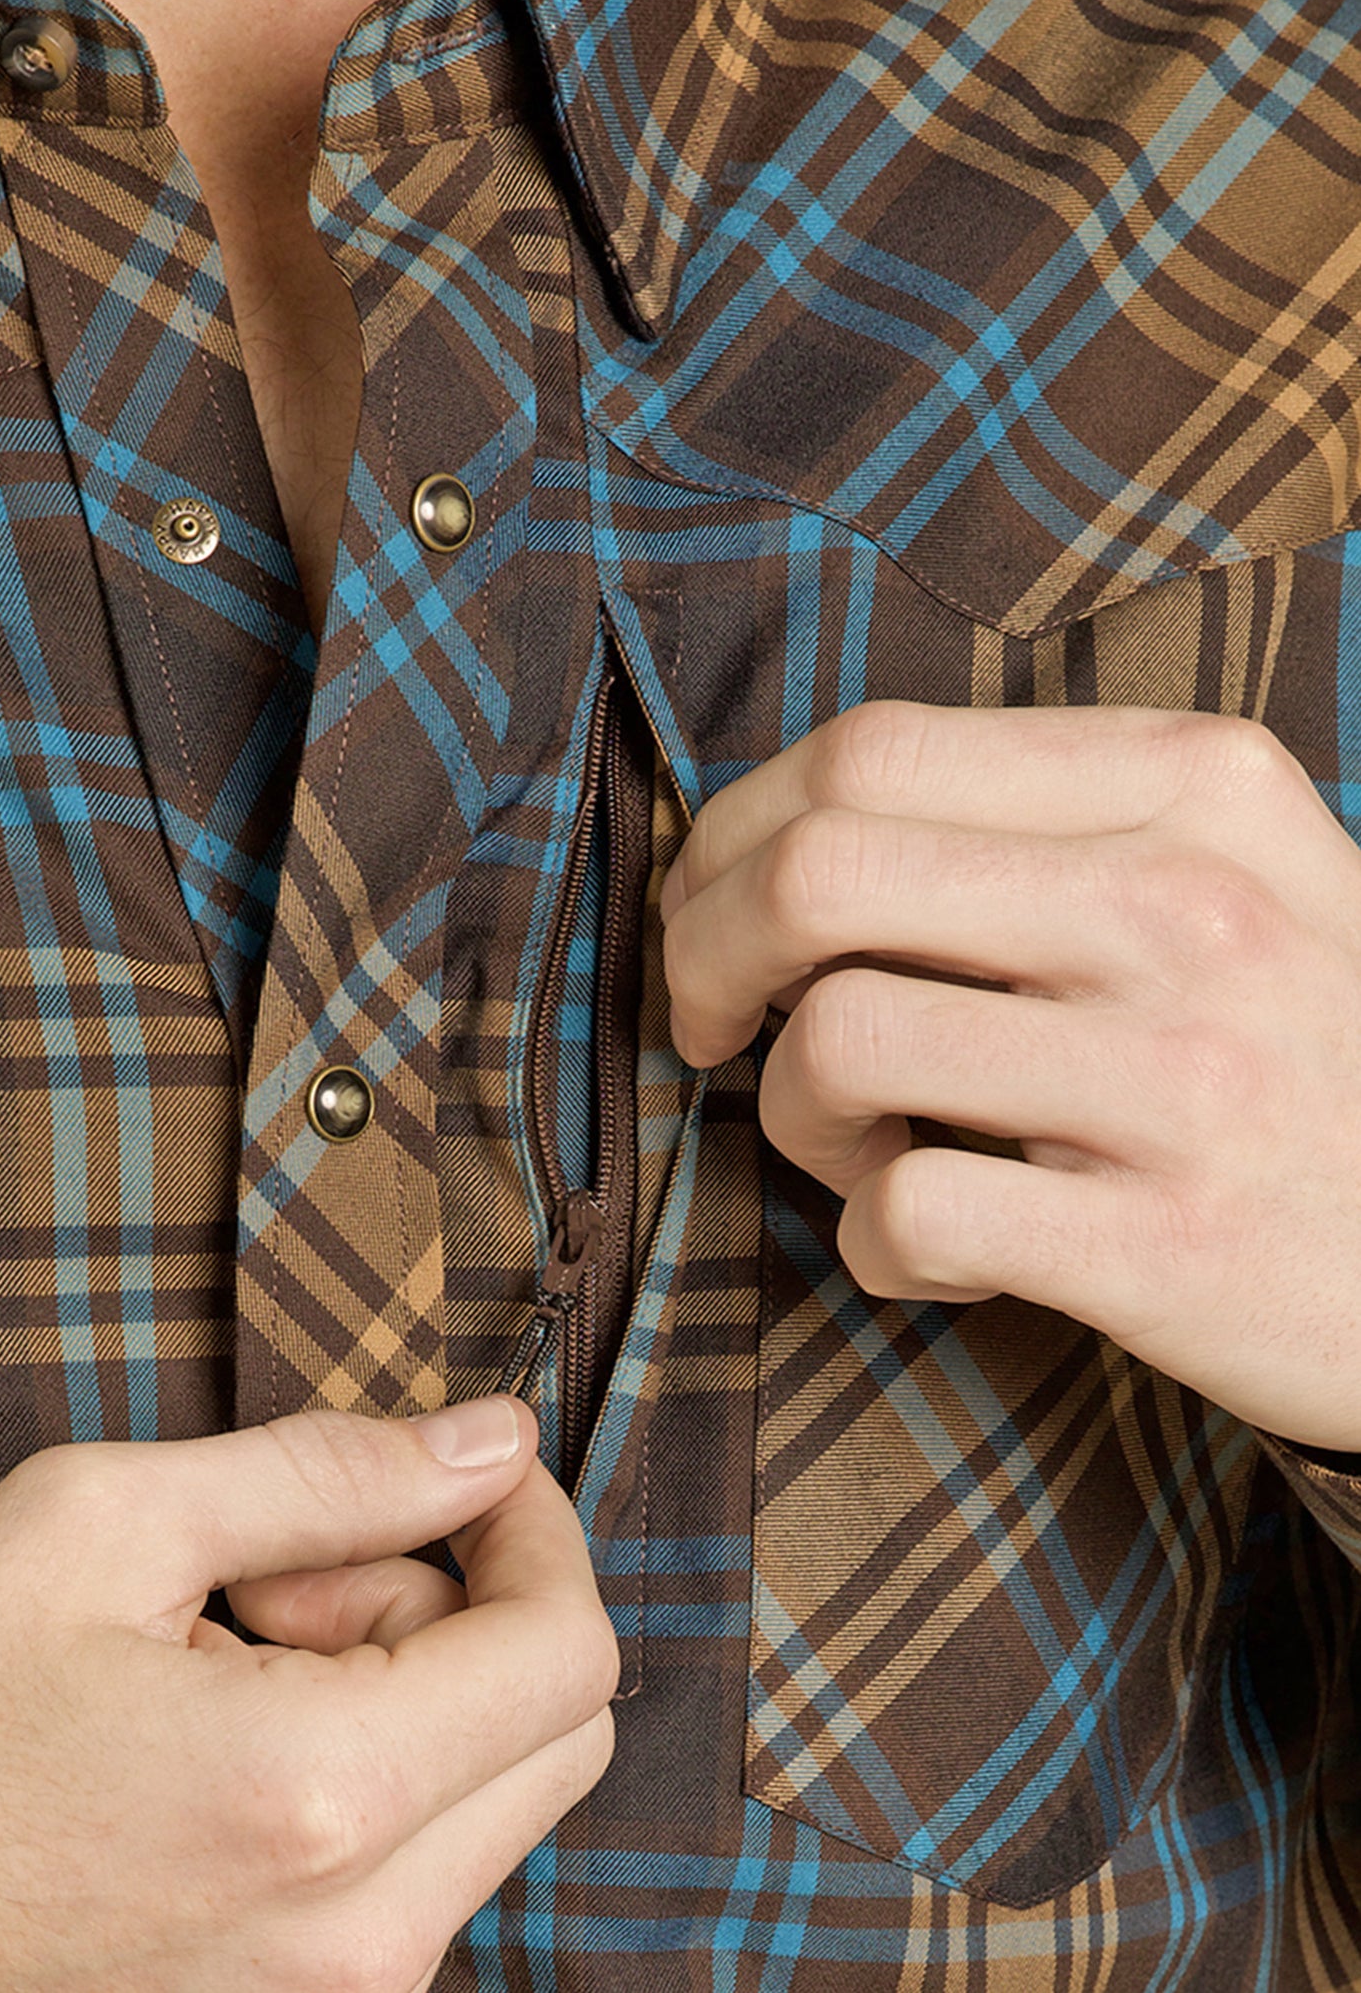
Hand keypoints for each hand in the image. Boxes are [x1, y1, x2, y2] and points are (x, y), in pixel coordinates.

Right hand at [0, 1400, 616, 1990]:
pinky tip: (237, 1751)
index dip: (537, 1532)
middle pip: (555, 1730)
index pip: (567, 1654)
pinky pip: (423, 1868)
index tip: (467, 1478)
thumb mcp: (106, 1527)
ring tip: (238, 1665)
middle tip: (294, 1582)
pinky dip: (374, 1780)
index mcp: (320, 1797)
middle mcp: (359, 1940)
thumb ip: (329, 1474)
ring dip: (410, 1698)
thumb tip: (491, 1442)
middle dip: (461, 1614)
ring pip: (495, 1798)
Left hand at [661, 701, 1360, 1449]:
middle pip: (817, 873)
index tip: (712, 907)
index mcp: (1193, 784)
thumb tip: (790, 835)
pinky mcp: (1164, 1243)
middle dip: (698, 952)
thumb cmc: (1309, 1052)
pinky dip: (872, 1244)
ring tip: (863, 1149)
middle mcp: (1189, 905)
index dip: (736, 832)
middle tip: (706, 1021)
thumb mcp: (1236, 874)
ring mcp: (1182, 1074)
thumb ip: (1047, 824)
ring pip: (836, 1042)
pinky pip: (906, 1215)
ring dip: (793, 1114)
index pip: (871, 750)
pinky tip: (935, 1250)